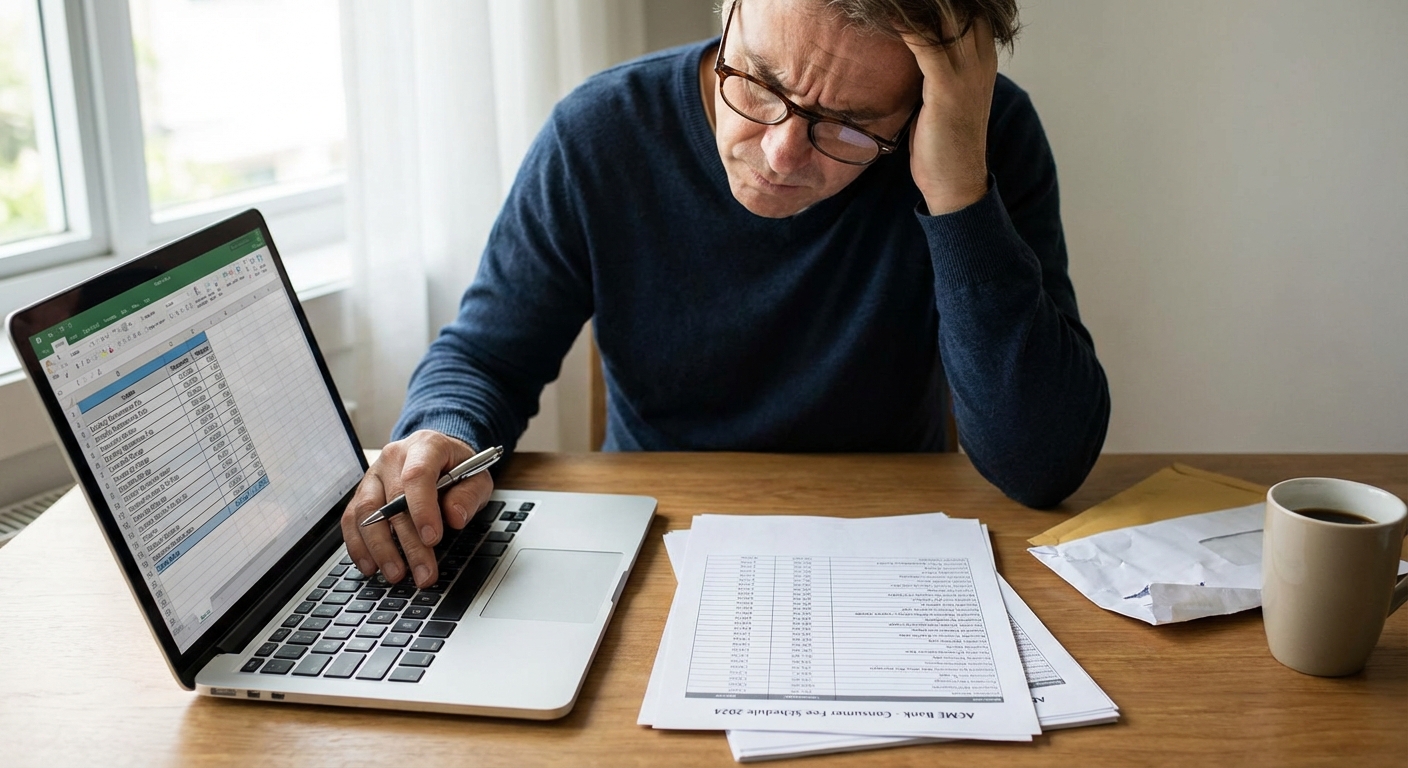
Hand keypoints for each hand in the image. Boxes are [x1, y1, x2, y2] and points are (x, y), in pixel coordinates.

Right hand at [339, 430, 493, 587]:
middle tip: (422, 572)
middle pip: (393, 501)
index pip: (417, 475)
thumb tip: (455, 517)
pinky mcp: (362, 493)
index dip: (422, 508)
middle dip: (408, 543)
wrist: (439, 456)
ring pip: (366, 512)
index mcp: (425, 445)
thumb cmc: (458, 467)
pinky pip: (351, 519)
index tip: (432, 538)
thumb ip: (469, 495)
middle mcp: (394, 457)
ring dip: (380, 548)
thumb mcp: (477, 477)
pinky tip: (370, 565)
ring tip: (396, 574)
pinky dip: (358, 545)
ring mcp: (374, 474)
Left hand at [903, 18, 998, 214]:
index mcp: (982, 55)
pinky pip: (925, 42)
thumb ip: (934, 64)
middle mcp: (980, 56)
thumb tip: (910, 43)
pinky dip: (904, 23)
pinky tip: (883, 11)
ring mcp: (967, 71)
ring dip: (911, 4)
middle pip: (958, 5)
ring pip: (942, 16)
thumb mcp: (941, 92)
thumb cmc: (942, 139)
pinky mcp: (947, 87)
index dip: (940, 0)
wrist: (955, 182)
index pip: (966, 7)